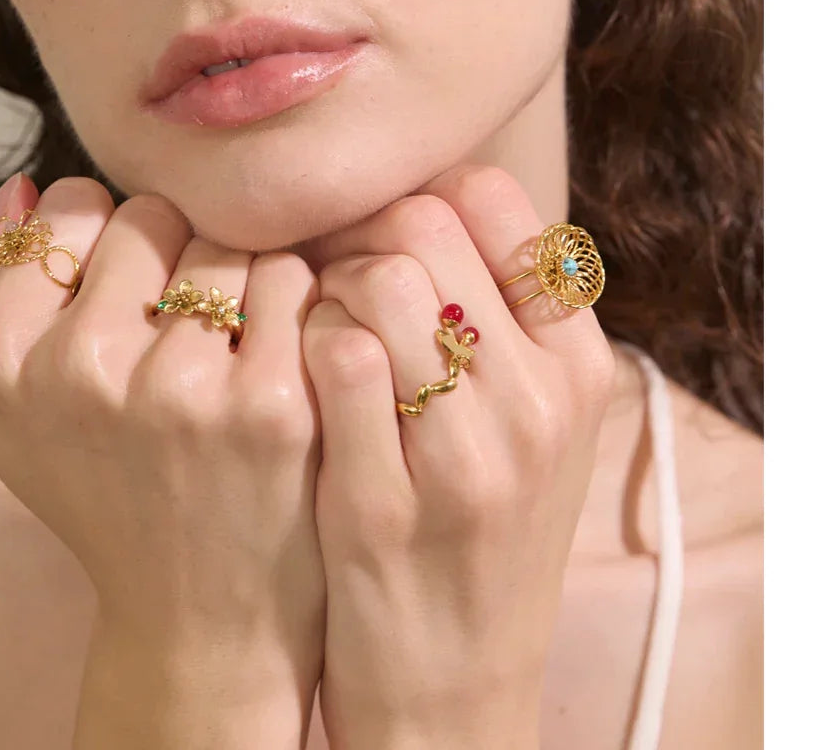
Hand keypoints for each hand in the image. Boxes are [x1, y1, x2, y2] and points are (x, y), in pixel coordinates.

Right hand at [0, 174, 325, 748]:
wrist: (200, 607)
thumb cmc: (102, 491)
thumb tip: (25, 190)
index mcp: (1, 363)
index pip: (69, 207)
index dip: (106, 238)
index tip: (121, 290)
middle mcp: (81, 371)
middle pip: (151, 217)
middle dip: (172, 258)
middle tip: (180, 326)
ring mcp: (180, 389)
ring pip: (225, 243)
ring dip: (236, 279)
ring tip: (231, 345)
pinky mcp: (272, 404)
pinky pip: (290, 278)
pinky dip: (292, 305)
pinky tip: (281, 357)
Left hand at [300, 164, 615, 748]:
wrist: (454, 679)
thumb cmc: (481, 528)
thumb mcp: (532, 423)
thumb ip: (500, 316)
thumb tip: (418, 202)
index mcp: (578, 365)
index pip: (494, 201)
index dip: (423, 198)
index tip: (390, 234)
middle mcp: (536, 402)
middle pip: (426, 226)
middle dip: (362, 234)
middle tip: (339, 274)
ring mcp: (465, 455)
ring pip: (381, 281)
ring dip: (330, 287)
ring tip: (320, 324)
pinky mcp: (383, 502)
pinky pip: (336, 355)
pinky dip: (304, 342)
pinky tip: (298, 371)